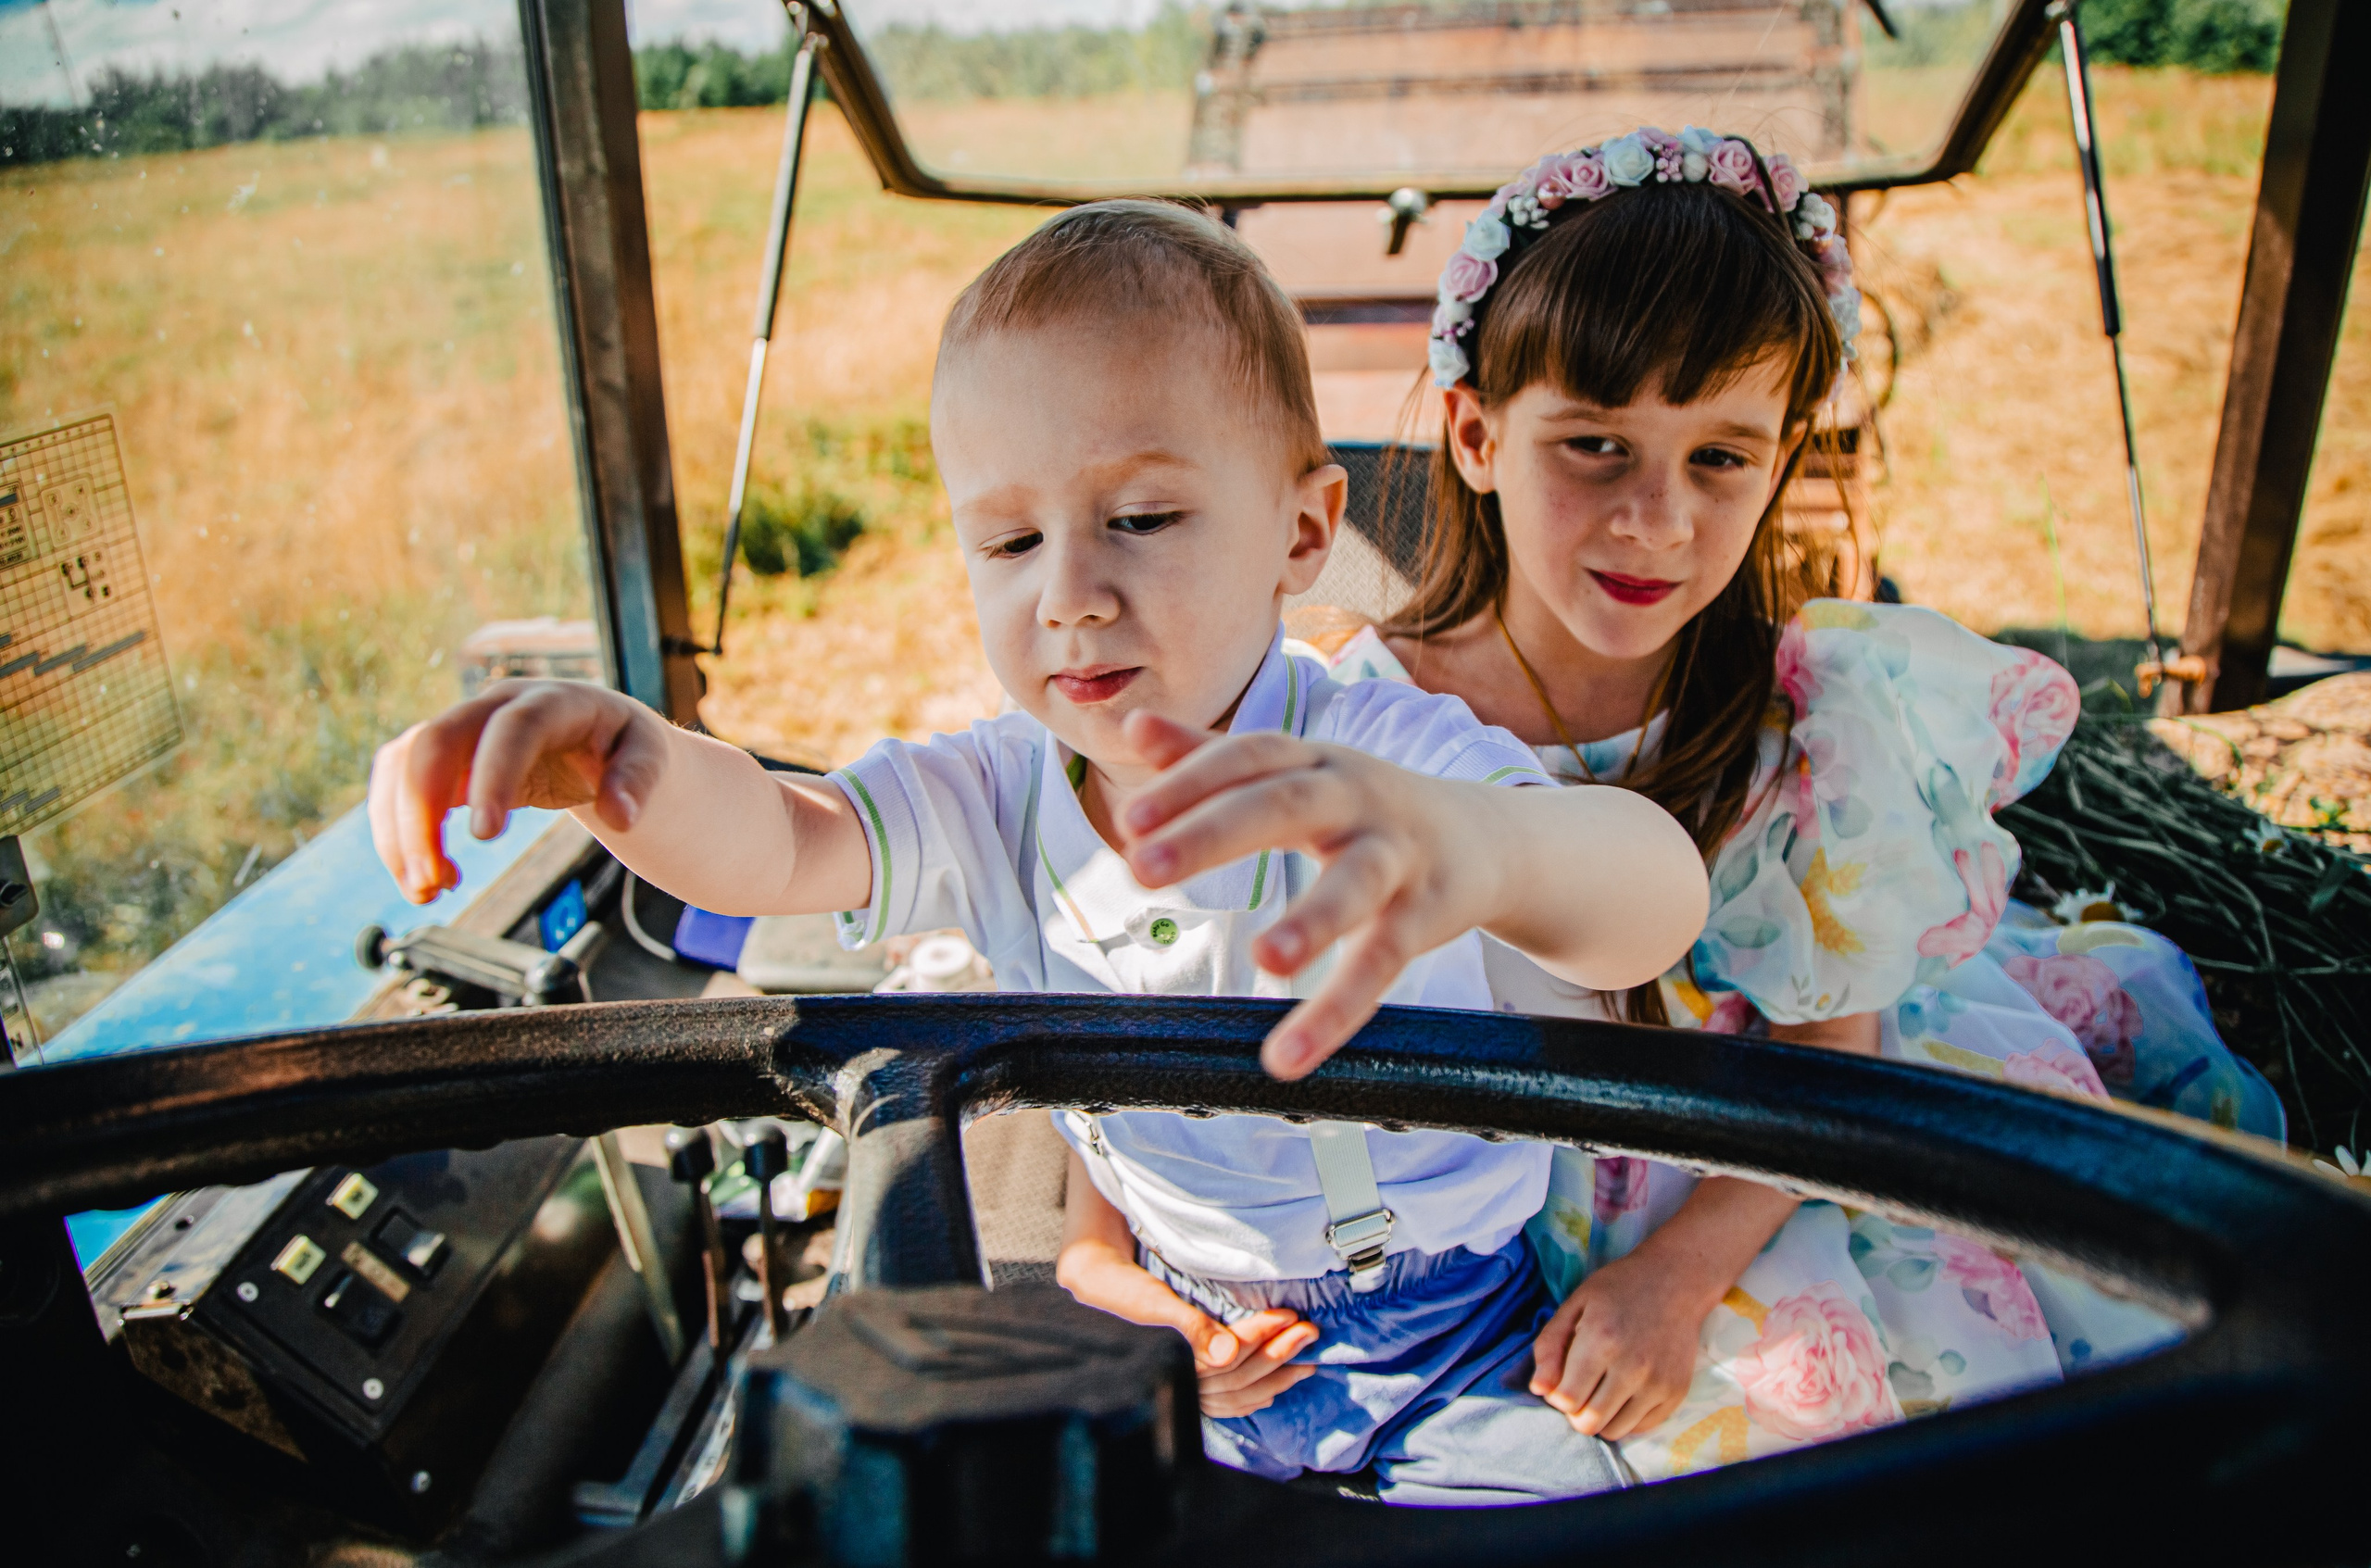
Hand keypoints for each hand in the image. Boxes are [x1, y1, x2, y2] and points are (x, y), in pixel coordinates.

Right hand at [367, 679, 669, 902]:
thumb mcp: (649, 755)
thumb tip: (620, 817)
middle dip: (422, 813)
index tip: (484, 838)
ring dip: (400, 830)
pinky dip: (400, 832)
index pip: (513, 728)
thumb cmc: (622, 744)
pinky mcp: (442, 755)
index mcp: (552, 701)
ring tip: (427, 892)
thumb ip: (637, 781)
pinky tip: (430, 878)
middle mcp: (494, 705)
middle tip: (434, 882)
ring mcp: (462, 726)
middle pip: (436, 742)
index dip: (492, 776)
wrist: (597, 733)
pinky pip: (401, 785)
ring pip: (404, 764)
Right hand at [1056, 1224, 1318, 1417]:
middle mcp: (1178, 1383)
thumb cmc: (1120, 1291)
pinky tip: (1274, 1389)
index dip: (1258, 1336)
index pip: (1226, 1357)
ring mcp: (1181, 1390)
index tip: (1286, 1314)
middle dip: (1277, 1353)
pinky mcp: (1184, 1388)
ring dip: (1275, 1377)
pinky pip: (1225, 1404)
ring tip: (1307, 1360)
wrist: (1092, 1291)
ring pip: (1237, 1394)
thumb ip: (1188, 1326)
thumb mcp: (1150, 1300)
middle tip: (1309, 1330)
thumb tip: (1226, 1354)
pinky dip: (1254, 1397)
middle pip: (1238, 1377)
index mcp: (1171, 1361)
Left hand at [1112, 710, 1507, 1078]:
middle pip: (1285, 803)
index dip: (1188, 783)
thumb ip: (1213, 754)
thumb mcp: (1297, 771)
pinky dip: (1337, 1011)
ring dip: (1313, 920)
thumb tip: (1135, 725)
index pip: (1248, 757)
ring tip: (1265, 960)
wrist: (1484, 838)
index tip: (1128, 823)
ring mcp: (1396, 855)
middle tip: (1142, 869)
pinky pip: (1381, 963)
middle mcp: (1356, 797)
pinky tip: (1290, 1055)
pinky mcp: (1425, 915)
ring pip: (1356, 884)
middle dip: (1212, 833)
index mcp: (1313, 760)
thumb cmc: (1366, 806)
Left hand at [1528, 1248, 1713, 1441]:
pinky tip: (1625, 1390)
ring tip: (1602, 1389)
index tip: (1563, 1379)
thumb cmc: (1618, 1290)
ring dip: (1600, 1417)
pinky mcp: (1676, 1393)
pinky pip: (1640, 1427)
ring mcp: (1657, 1383)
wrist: (1675, 1281)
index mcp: (1601, 1341)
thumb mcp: (1575, 1305)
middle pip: (1588, 1422)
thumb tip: (1539, 1390)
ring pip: (1614, 1431)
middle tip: (1581, 1388)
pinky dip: (1625, 1417)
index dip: (1557, 1395)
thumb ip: (1550, 1346)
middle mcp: (1632, 1367)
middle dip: (1576, 1411)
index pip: (1567, 1400)